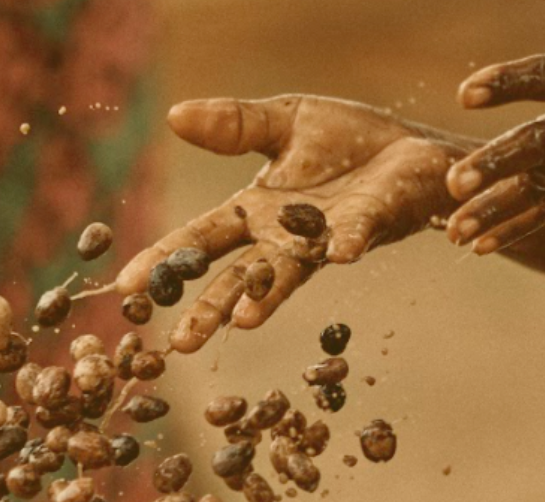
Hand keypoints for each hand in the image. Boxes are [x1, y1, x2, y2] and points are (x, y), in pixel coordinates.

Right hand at [117, 96, 467, 352]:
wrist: (416, 149)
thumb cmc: (349, 143)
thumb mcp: (284, 123)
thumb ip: (234, 125)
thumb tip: (173, 115)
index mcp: (258, 212)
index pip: (202, 238)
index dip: (165, 260)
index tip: (128, 286)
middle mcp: (287, 236)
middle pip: (239, 276)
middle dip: (210, 308)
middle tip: (180, 343)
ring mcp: (327, 237)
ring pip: (289, 272)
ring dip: (266, 297)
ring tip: (243, 322)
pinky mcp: (371, 223)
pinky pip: (355, 234)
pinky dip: (345, 242)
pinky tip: (337, 253)